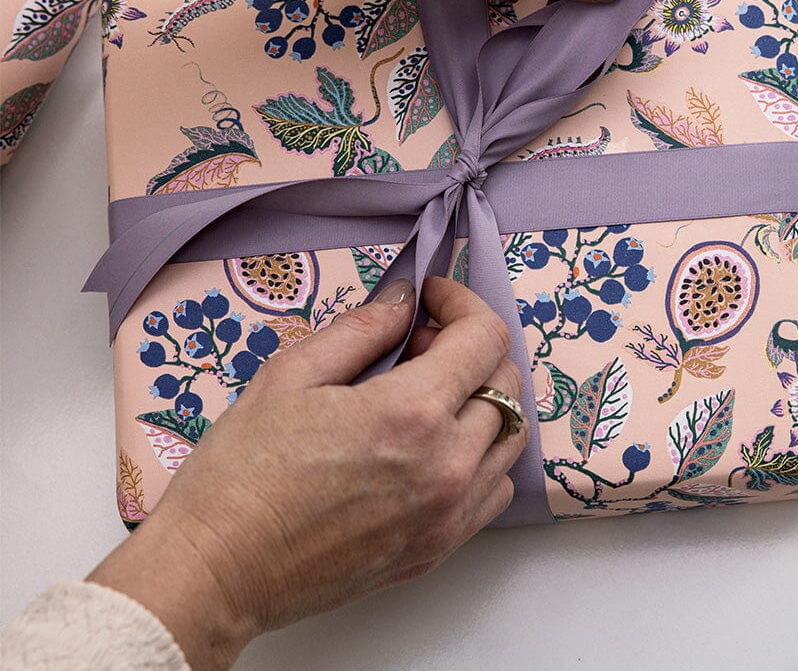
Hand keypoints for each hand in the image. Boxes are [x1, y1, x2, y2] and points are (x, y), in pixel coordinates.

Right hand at [87, 277, 527, 670]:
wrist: (217, 571)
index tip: (432, 297)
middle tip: (417, 344)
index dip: (463, 302)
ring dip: (482, 400)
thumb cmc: (242, 471)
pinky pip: (494, 489)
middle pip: (505, 382)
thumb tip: (405, 301)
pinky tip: (432, 446)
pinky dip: (481, 455)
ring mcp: (449, 514)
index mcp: (413, 413)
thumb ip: (361, 328)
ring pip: (509, 438)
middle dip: (470, 347)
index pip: (486, 338)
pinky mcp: (439, 549)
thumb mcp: (291, 375)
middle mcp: (448, 465)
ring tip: (426, 394)